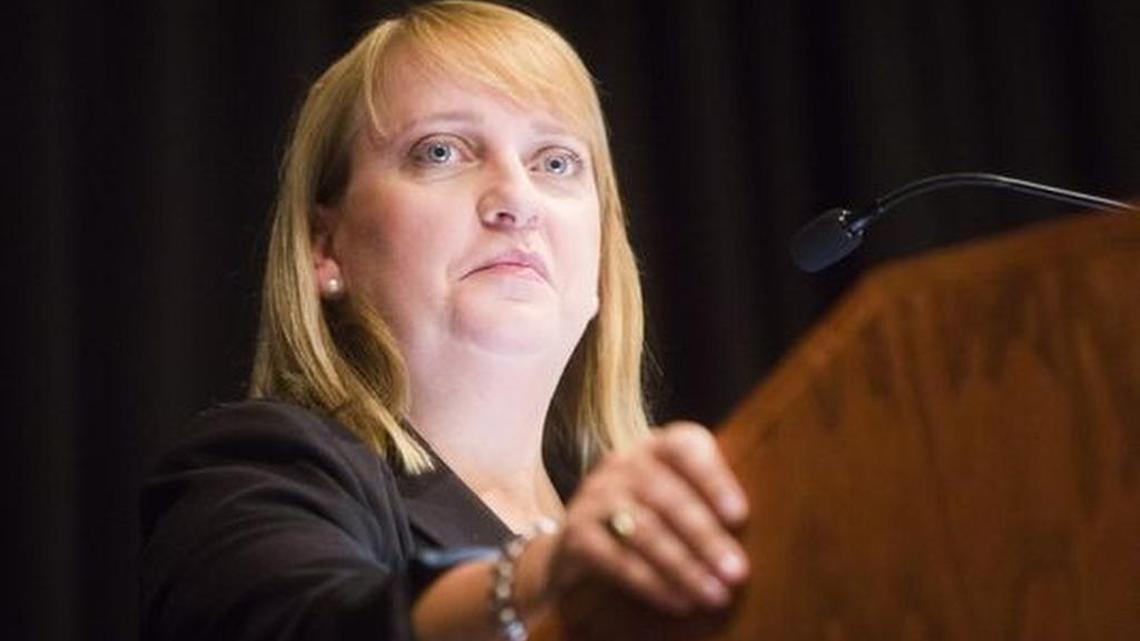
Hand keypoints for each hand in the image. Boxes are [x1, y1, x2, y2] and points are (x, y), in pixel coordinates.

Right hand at [536, 421, 749, 613]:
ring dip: (684, 566)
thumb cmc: (648, 515)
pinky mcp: (576, 533)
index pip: (684, 448)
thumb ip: (710, 498)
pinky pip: (617, 560)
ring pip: (645, 530)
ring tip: (715, 595)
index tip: (740, 515)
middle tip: (736, 572)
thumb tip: (772, 529)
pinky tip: (679, 601)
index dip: (713, 478)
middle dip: (705, 538)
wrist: (578, 538)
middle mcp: (622, 463)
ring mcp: (594, 496)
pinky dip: (651, 583)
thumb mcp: (675, 492)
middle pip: (667, 497)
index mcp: (655, 447)